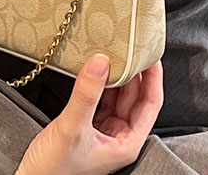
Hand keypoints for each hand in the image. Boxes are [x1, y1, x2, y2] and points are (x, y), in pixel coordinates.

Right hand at [16, 53, 163, 174]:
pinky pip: (102, 98)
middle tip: (131, 46)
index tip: (151, 54)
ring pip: (119, 96)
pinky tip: (96, 68)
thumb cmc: (53, 168)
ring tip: (115, 52)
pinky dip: (101, 82)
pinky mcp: (88, 126)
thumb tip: (101, 60)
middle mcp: (119, 137)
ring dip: (117, 76)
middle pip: (135, 97)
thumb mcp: (72, 128)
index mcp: (126, 143)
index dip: (153, 78)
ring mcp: (104, 131)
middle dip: (135, 72)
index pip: (150, 104)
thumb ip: (86, 94)